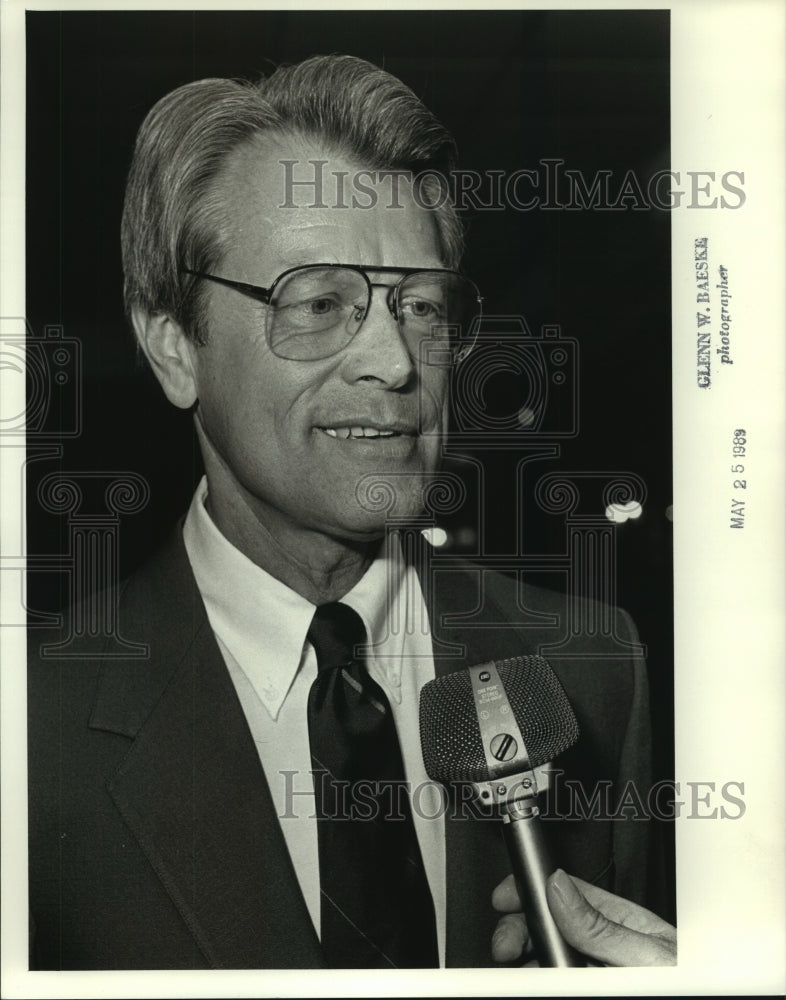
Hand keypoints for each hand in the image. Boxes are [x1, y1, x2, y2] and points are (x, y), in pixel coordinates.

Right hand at [492, 868, 676, 965]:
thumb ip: (601, 925)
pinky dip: (538, 978)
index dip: (529, 890)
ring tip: (523, 968)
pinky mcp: (589, 986)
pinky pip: (555, 980)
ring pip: (547, 956)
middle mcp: (606, 946)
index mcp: (622, 922)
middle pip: (547, 925)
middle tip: (505, 946)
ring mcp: (596, 970)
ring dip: (528, 960)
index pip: (565, 891)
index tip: (504, 899)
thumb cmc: (691, 983)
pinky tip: (537, 978)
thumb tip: (558, 886)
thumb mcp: (647, 955)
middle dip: (519, 929)